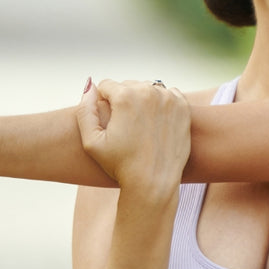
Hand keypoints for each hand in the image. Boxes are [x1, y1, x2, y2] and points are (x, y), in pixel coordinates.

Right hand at [75, 79, 189, 198]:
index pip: (106, 86)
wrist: (154, 183)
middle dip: (123, 100)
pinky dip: (161, 104)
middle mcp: (148, 91)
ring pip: (147, 89)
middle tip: (125, 126)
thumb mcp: (91, 142)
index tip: (109, 122)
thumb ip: (85, 110)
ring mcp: (169, 98)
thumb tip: (89, 85)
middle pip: (128, 85)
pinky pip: (168, 95)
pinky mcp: (183, 107)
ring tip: (140, 125)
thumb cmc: (120, 165)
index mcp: (125, 96)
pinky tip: (156, 122)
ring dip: (142, 100)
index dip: (103, 103)